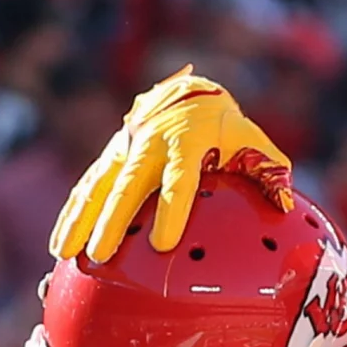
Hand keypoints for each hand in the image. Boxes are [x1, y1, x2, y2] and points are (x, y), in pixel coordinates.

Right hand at [48, 66, 292, 262]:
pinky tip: (58, 245)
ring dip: (80, 220)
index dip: (171, 210)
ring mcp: (124, 150)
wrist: (187, 92)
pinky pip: (86, 188)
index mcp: (186, 142)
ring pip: (97, 187)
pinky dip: (71, 215)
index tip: (164, 243)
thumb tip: (287, 203)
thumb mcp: (249, 139)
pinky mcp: (109, 158)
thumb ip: (269, 169)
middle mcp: (149, 144)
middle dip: (113, 221)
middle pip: (128, 187)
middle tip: (101, 254)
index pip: (178, 180)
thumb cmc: (223, 126)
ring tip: (65, 253)